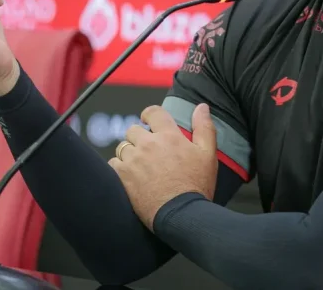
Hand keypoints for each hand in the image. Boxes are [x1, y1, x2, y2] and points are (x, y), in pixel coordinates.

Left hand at [110, 103, 218, 228]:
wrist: (182, 214)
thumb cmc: (197, 185)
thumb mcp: (208, 154)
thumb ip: (204, 127)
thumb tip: (201, 107)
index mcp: (169, 135)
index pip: (153, 112)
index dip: (149, 115)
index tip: (149, 122)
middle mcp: (148, 144)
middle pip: (133, 130)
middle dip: (139, 137)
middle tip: (148, 150)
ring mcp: (134, 160)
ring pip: (123, 147)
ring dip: (129, 153)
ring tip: (140, 165)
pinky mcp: (123, 176)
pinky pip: (113, 163)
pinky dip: (119, 167)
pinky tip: (130, 175)